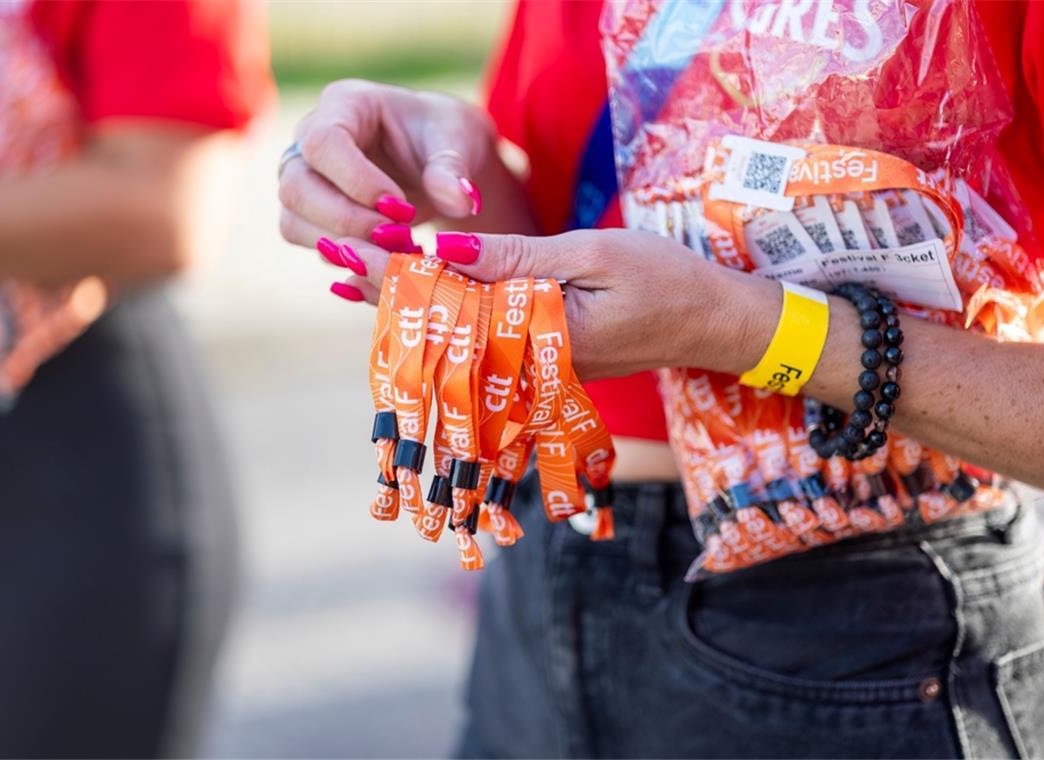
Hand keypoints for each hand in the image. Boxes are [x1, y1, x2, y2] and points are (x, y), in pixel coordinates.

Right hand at [278, 80, 493, 251]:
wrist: (436, 161)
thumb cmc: (444, 137)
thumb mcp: (460, 141)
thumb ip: (454, 169)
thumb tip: (462, 201)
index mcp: (345, 103)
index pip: (324, 142)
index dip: (357, 181)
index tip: (402, 208)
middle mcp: (309, 139)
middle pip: (297, 185)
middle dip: (347, 220)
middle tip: (399, 237)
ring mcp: (302, 177)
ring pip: (293, 220)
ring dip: (343, 244)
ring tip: (395, 248)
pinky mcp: (306, 213)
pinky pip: (304, 240)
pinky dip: (342, 256)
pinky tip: (383, 256)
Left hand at [321, 228, 780, 380]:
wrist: (714, 323)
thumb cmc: (666, 280)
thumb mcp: (594, 254)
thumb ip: (518, 260)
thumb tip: (444, 250)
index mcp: (540, 334)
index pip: (451, 306)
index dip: (397, 277)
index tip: (349, 252)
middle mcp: (529, 360)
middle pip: (442, 327)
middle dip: (385, 292)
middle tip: (329, 259)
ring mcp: (535, 366)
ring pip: (456, 337)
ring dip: (404, 306)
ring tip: (347, 277)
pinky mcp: (543, 359)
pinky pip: (482, 340)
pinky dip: (443, 316)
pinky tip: (410, 299)